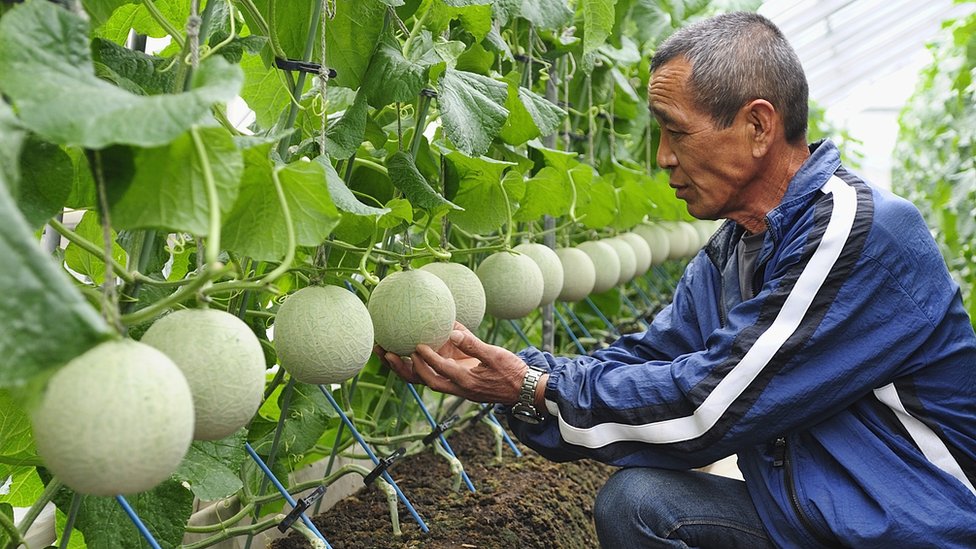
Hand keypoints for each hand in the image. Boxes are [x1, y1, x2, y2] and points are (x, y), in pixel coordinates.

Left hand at [378, 322, 526, 403]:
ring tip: (387, 354)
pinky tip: (407, 354)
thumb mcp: (495, 355)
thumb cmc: (511, 372)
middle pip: (423, 380)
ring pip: (424, 380)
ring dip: (405, 369)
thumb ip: (473, 345)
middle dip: (403, 368)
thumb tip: (453, 331)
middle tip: (387, 353)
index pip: (442, 370)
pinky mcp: (456, 383)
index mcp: (466, 381)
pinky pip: (433, 375)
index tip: (416, 346)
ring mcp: (455, 387)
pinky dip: (418, 367)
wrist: (522, 390)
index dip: (428, 359)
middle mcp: (456, 387)